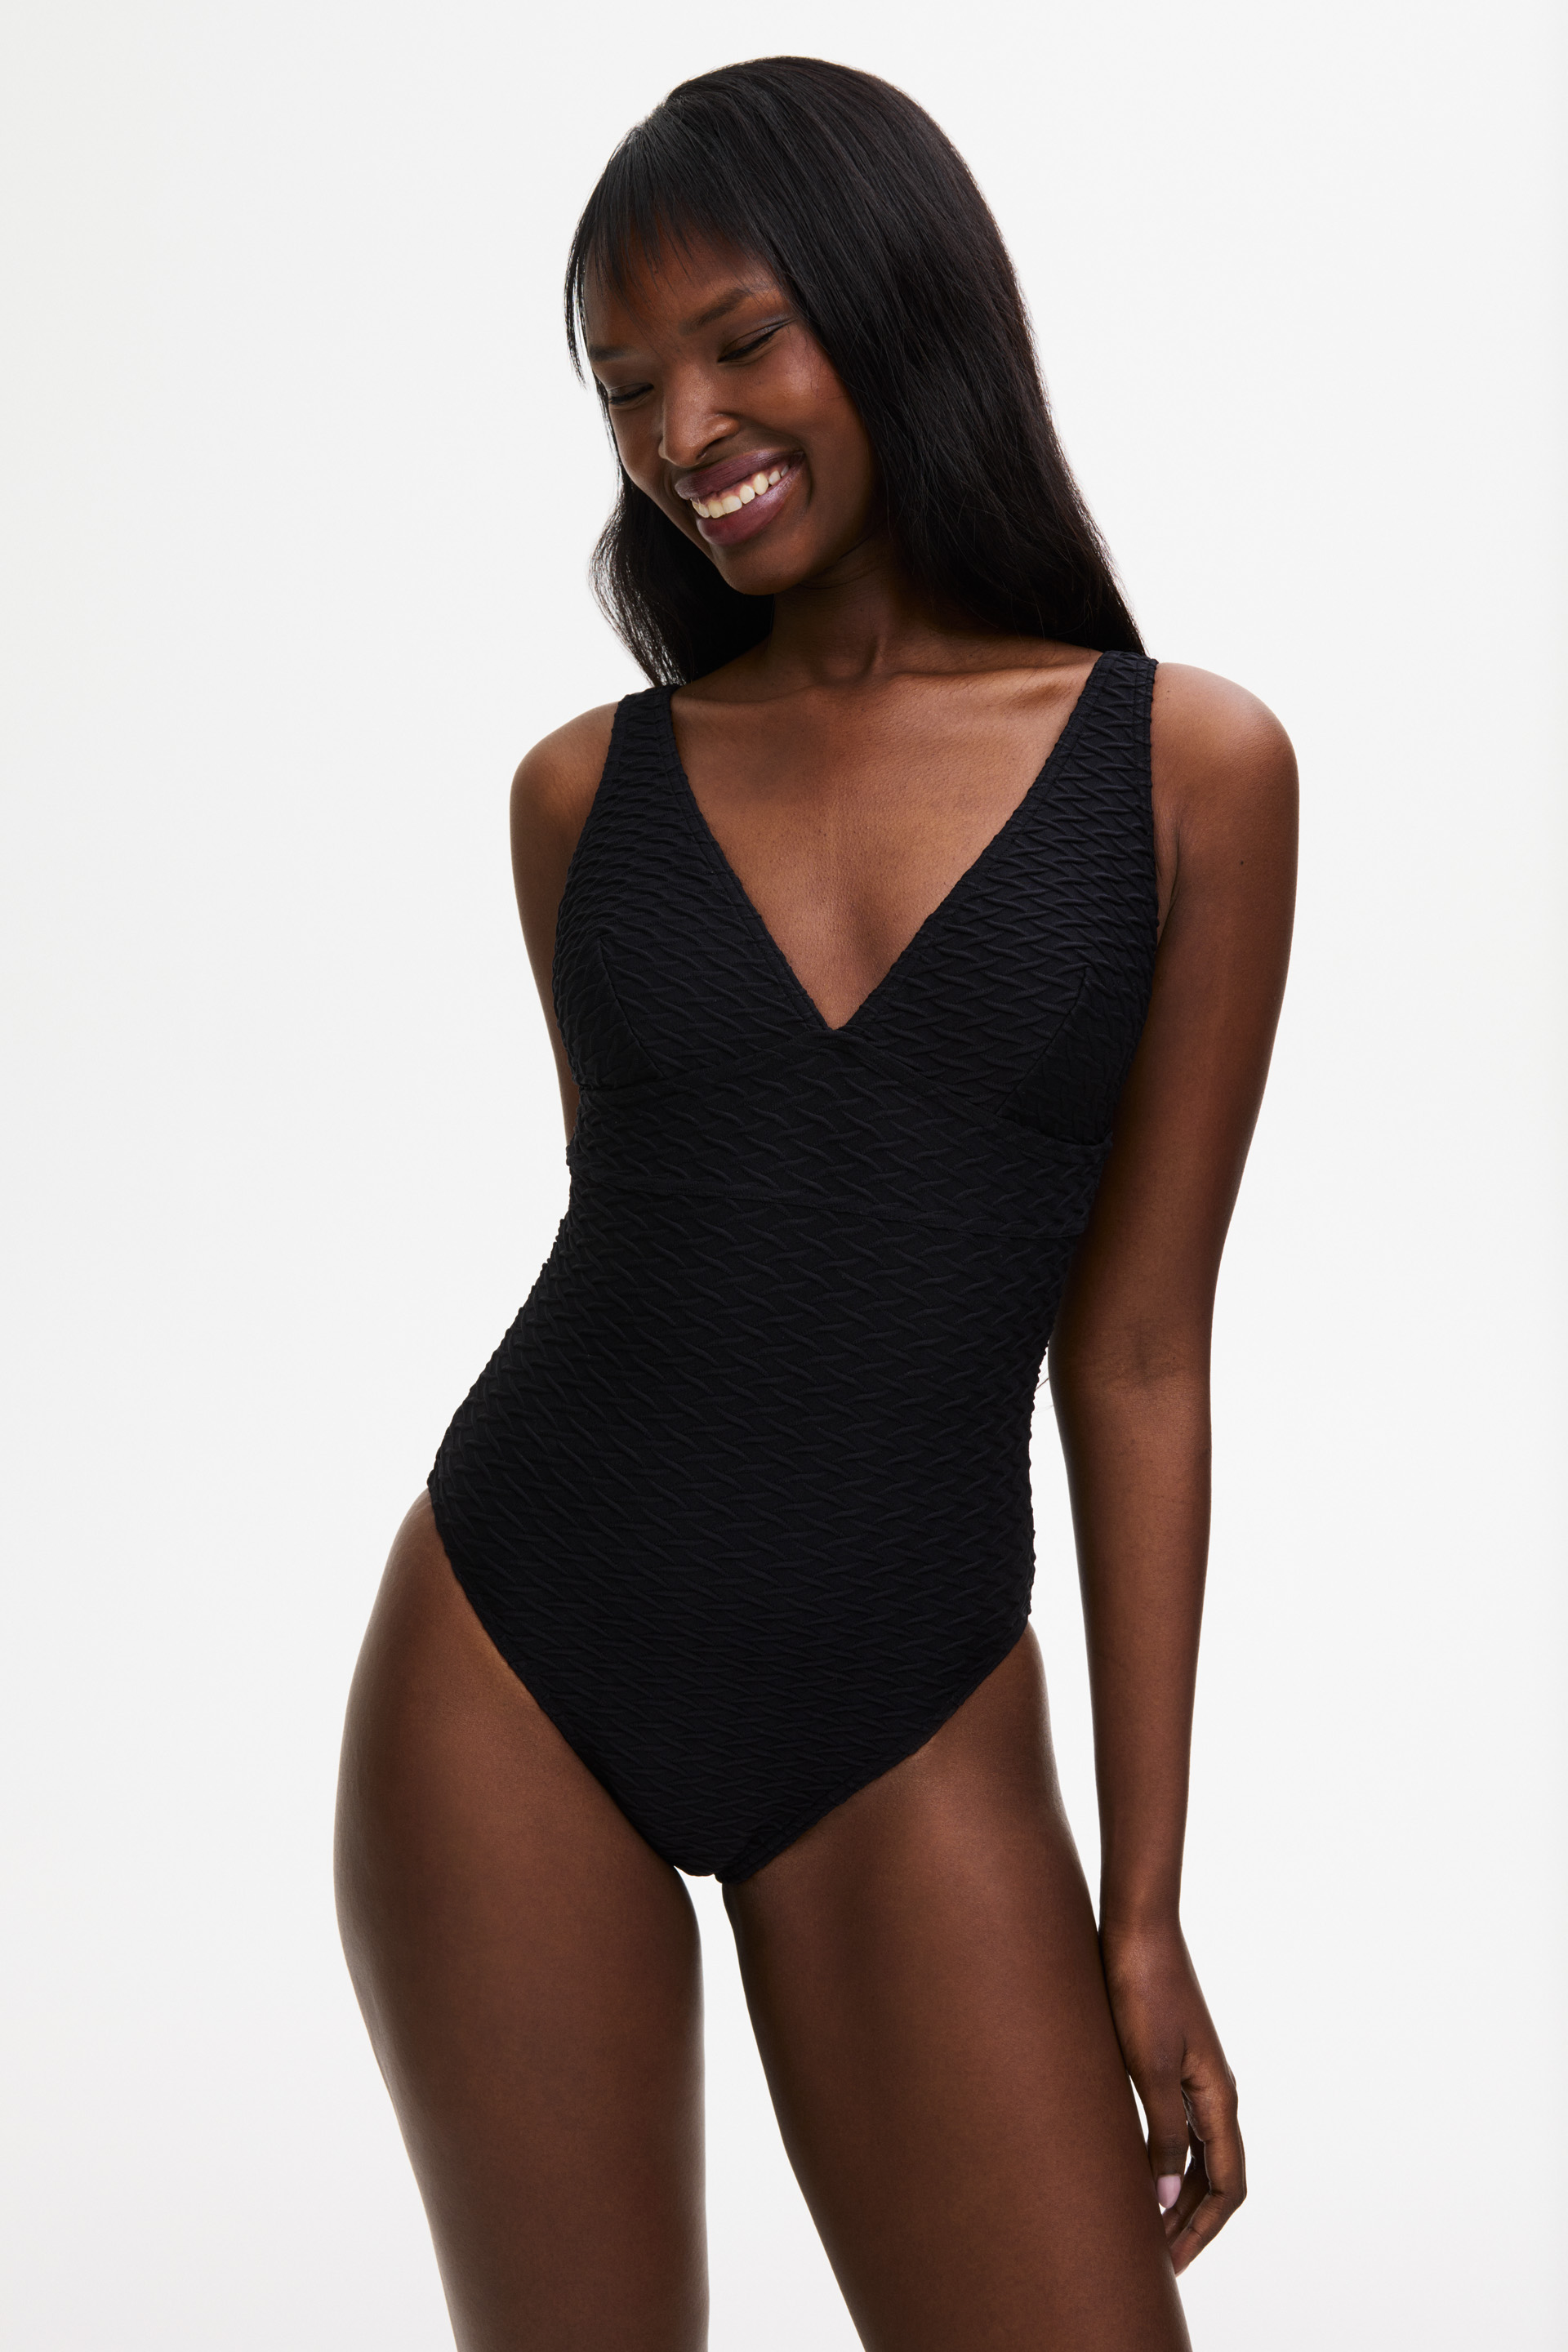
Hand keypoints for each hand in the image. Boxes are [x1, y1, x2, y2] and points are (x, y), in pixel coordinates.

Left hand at [1099, 1916, 1244, 2272]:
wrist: (1136, 1927)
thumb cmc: (1140, 1990)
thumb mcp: (1149, 2068)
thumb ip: (1162, 2134)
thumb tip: (1167, 2200)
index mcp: (1217, 2097)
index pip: (1227, 2185)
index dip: (1203, 2229)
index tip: (1172, 2265)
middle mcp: (1213, 2091)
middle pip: (1215, 2176)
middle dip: (1190, 2221)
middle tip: (1156, 2260)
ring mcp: (1193, 2074)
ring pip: (1196, 2154)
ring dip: (1177, 2194)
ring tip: (1143, 2226)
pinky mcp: (1169, 2059)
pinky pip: (1177, 2126)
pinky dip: (1163, 2160)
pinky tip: (1135, 2169)